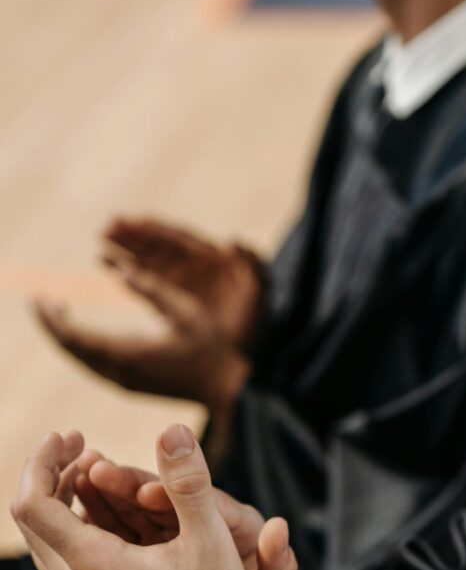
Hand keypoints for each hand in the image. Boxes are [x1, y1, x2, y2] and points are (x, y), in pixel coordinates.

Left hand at [12, 427, 302, 569]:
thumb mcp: (210, 538)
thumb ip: (188, 481)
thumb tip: (173, 430)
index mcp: (94, 567)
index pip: (32, 505)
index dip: (42, 462)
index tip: (70, 435)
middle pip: (32, 522)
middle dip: (52, 473)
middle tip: (82, 443)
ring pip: (46, 546)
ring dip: (62, 503)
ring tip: (96, 472)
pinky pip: (63, 568)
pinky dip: (74, 531)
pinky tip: (110, 519)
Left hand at [36, 286, 249, 414]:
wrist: (222, 387)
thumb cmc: (209, 347)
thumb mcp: (185, 311)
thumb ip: (153, 289)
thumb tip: (120, 270)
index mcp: (129, 353)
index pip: (75, 338)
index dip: (53, 319)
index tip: (40, 298)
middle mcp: (118, 372)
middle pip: (70, 350)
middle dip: (52, 325)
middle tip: (40, 299)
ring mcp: (121, 381)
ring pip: (79, 359)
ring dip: (64, 335)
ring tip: (56, 309)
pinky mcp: (127, 383)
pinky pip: (91, 364)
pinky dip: (80, 344)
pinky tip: (81, 330)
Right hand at [103, 217, 262, 349]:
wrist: (251, 349)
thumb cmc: (258, 318)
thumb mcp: (260, 290)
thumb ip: (253, 264)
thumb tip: (232, 241)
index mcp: (212, 259)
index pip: (181, 239)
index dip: (159, 229)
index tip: (137, 220)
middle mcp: (193, 266)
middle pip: (159, 245)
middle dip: (134, 235)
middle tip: (107, 226)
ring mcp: (181, 282)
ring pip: (148, 261)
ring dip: (126, 251)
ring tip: (101, 243)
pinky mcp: (172, 300)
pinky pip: (147, 282)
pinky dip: (130, 274)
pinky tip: (111, 269)